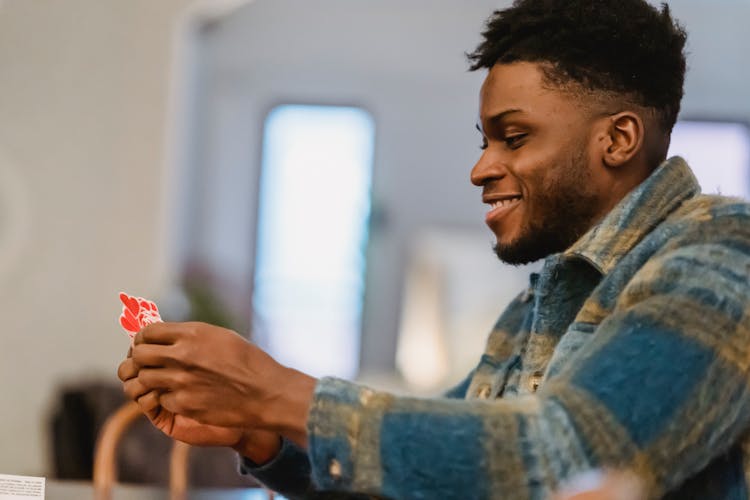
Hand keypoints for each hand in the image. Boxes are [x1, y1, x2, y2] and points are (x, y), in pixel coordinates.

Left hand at [125, 322, 315, 446]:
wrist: (265, 393)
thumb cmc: (248, 362)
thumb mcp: (221, 336)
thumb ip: (191, 335)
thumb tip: (166, 335)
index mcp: (192, 334)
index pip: (148, 332)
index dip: (142, 339)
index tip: (145, 345)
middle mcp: (183, 355)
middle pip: (139, 355)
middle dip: (139, 359)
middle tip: (147, 364)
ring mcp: (181, 381)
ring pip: (144, 379)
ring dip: (149, 380)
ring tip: (159, 382)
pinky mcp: (183, 404)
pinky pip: (161, 399)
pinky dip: (167, 399)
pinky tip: (181, 396)